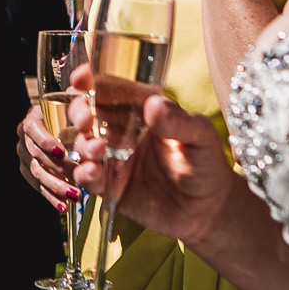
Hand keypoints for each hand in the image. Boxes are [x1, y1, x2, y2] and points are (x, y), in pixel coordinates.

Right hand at [18, 103, 82, 211]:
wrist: (63, 127)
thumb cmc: (71, 114)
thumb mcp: (74, 101)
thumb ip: (79, 93)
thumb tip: (85, 76)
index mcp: (32, 119)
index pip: (33, 129)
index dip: (46, 141)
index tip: (62, 151)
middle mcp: (24, 138)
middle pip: (36, 155)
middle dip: (57, 168)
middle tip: (77, 177)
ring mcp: (24, 156)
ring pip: (36, 174)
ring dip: (56, 186)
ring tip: (74, 196)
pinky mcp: (27, 171)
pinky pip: (37, 186)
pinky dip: (50, 197)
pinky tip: (63, 207)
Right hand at [68, 65, 236, 249]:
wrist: (209, 210)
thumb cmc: (206, 164)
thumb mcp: (201, 137)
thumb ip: (179, 121)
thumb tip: (154, 104)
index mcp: (140, 110)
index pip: (109, 87)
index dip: (90, 79)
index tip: (81, 79)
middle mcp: (120, 131)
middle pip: (87, 112)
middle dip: (79, 112)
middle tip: (86, 120)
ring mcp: (112, 158)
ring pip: (82, 143)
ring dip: (82, 143)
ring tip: (97, 150)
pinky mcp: (110, 186)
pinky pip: (86, 176)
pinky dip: (83, 172)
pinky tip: (93, 172)